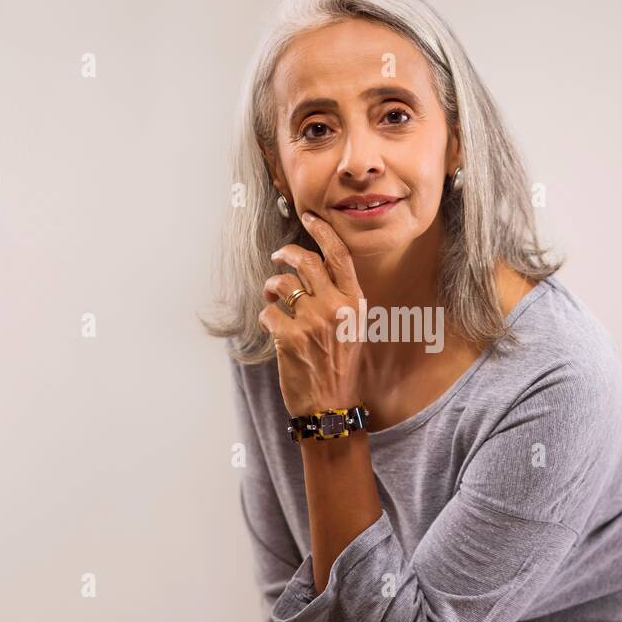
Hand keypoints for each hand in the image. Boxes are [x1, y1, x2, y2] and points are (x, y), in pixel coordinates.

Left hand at [257, 210, 365, 414]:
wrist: (331, 405)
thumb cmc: (340, 367)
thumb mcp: (353, 328)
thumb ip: (339, 298)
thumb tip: (313, 269)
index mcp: (355, 303)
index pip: (339, 255)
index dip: (322, 231)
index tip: (309, 216)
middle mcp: (336, 308)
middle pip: (307, 262)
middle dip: (287, 254)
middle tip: (278, 256)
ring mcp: (313, 322)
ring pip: (282, 284)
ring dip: (272, 286)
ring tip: (272, 297)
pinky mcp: (290, 338)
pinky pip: (269, 312)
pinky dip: (266, 316)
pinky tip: (273, 325)